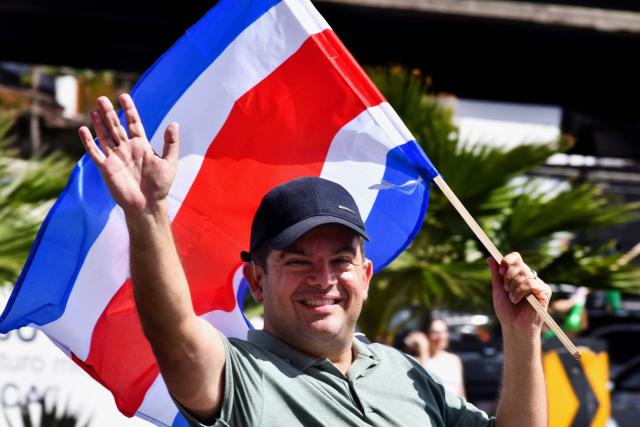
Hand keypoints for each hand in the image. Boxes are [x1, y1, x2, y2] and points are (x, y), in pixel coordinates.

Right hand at [78, 94, 178, 215]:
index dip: (129, 110)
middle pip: (116, 126)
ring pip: (105, 136)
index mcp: (142, 146)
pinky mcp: (106, 168)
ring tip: (94, 109)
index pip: (134, 123)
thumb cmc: (160, 186)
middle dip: (110, 112)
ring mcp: (116, 158)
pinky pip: (95, 152)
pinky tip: (83, 129)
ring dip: (99, 123)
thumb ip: (171, 143)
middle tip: (102, 98)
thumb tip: (174, 123)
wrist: (147, 205)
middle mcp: (127, 149)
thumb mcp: (169, 162)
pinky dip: (89, 141)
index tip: (124, 96)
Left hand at [487, 253, 550, 336]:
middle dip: (508, 277)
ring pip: (524, 274)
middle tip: (506, 289)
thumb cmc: (507, 310)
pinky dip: (520, 291)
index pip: (516, 258)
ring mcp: (538, 284)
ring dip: (513, 287)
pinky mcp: (545, 292)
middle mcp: (530, 277)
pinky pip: (531, 283)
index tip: (500, 271)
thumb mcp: (498, 289)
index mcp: (519, 274)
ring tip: (512, 298)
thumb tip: (489, 258)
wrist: (513, 326)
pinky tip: (516, 300)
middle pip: (519, 265)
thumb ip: (496, 274)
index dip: (507, 261)